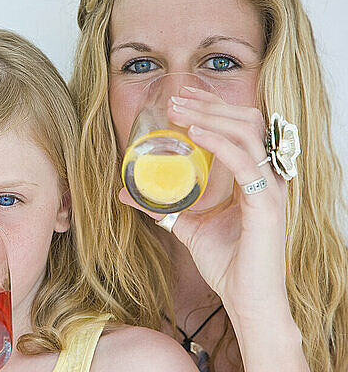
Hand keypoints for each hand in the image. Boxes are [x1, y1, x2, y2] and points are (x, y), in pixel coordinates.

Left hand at [119, 86, 289, 317]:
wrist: (245, 298)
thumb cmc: (227, 263)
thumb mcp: (187, 226)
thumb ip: (164, 207)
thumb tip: (127, 193)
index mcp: (253, 177)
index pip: (239, 128)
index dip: (214, 108)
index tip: (184, 97)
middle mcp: (266, 176)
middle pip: (245, 121)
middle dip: (209, 104)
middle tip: (176, 98)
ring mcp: (269, 188)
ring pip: (246, 132)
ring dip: (210, 115)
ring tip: (179, 110)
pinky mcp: (266, 204)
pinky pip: (244, 162)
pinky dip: (219, 142)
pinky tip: (195, 133)